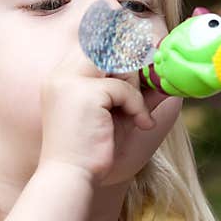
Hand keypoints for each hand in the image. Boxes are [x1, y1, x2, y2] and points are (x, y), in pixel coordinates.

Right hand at [38, 46, 169, 183]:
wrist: (71, 178)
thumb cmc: (92, 149)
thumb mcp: (115, 112)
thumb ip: (131, 90)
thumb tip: (159, 73)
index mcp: (62, 77)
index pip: (91, 42)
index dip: (118, 45)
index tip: (142, 52)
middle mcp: (62, 75)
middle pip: (106, 47)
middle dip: (132, 65)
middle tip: (148, 83)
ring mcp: (70, 82)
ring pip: (117, 64)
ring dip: (135, 88)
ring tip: (136, 113)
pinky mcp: (84, 94)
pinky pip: (123, 88)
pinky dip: (137, 105)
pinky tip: (141, 124)